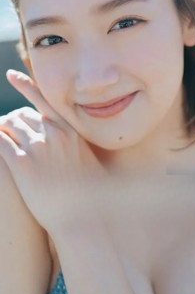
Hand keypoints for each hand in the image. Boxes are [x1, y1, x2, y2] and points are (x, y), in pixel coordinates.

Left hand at [0, 70, 106, 237]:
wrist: (82, 217)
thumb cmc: (86, 193)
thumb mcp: (87, 160)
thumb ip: (72, 143)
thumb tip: (62, 137)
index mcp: (70, 131)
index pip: (44, 99)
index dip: (25, 85)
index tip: (12, 75)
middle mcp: (54, 134)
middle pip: (22, 114)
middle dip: (11, 121)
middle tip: (6, 130)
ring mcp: (37, 148)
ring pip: (8, 126)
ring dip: (1, 130)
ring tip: (0, 138)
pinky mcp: (22, 164)